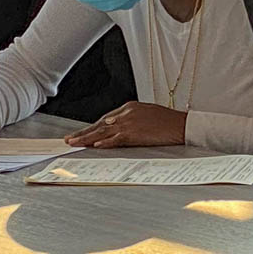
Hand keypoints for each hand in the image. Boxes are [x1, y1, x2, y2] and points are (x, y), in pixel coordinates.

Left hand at [64, 101, 186, 148]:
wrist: (182, 124)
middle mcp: (126, 113)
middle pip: (99, 124)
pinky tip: (95, 146)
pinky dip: (105, 142)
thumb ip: (131, 119)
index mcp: (129, 107)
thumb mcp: (147, 115)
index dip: (92, 127)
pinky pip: (116, 139)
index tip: (82, 133)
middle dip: (84, 132)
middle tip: (70, 139)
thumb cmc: (168, 122)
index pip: (105, 119)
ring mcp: (129, 123)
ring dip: (87, 138)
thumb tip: (118, 128)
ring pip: (103, 131)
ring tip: (74, 143)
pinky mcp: (135, 133)